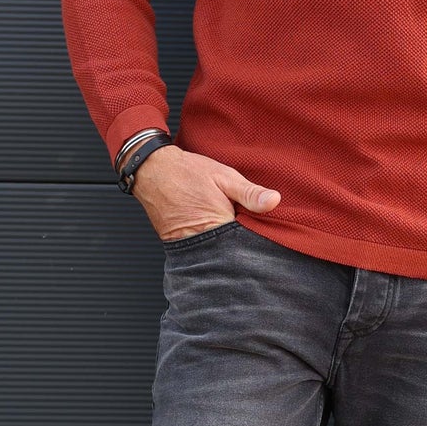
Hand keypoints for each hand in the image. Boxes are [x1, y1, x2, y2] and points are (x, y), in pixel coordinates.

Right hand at [134, 144, 281, 242]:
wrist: (152, 171)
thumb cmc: (187, 173)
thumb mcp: (224, 177)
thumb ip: (250, 193)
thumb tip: (275, 201)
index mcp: (218, 227)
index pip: (248, 245)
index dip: (261, 238)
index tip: (270, 229)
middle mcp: (203, 243)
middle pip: (234, 254)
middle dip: (246, 244)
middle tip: (251, 226)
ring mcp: (191, 247)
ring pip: (220, 254)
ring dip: (231, 245)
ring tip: (235, 227)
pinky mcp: (182, 247)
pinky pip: (205, 250)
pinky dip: (215, 243)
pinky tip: (220, 230)